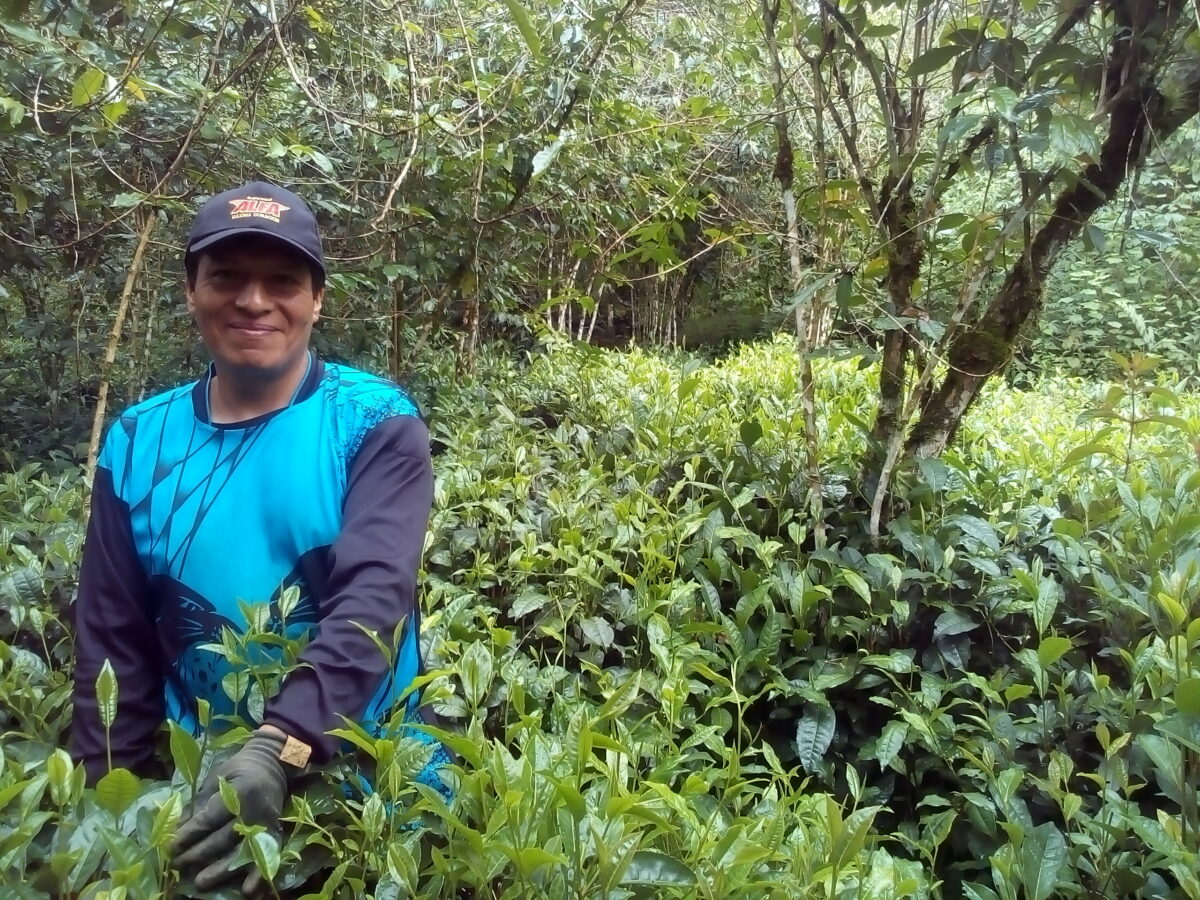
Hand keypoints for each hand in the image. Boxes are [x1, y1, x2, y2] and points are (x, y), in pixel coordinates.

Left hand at [172, 730, 293, 893]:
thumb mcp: (216, 779)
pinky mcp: (275, 833)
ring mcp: (266, 824)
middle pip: (222, 839)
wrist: (274, 763)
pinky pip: (266, 858)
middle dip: (198, 854)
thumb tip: (177, 830)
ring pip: (241, 853)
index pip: (209, 819)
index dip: (189, 835)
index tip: (171, 848)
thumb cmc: (240, 769)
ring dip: (220, 870)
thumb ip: (199, 805)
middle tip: (178, 865)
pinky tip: (247, 891)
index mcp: (238, 792)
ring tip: (200, 882)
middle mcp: (254, 810)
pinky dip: (258, 876)